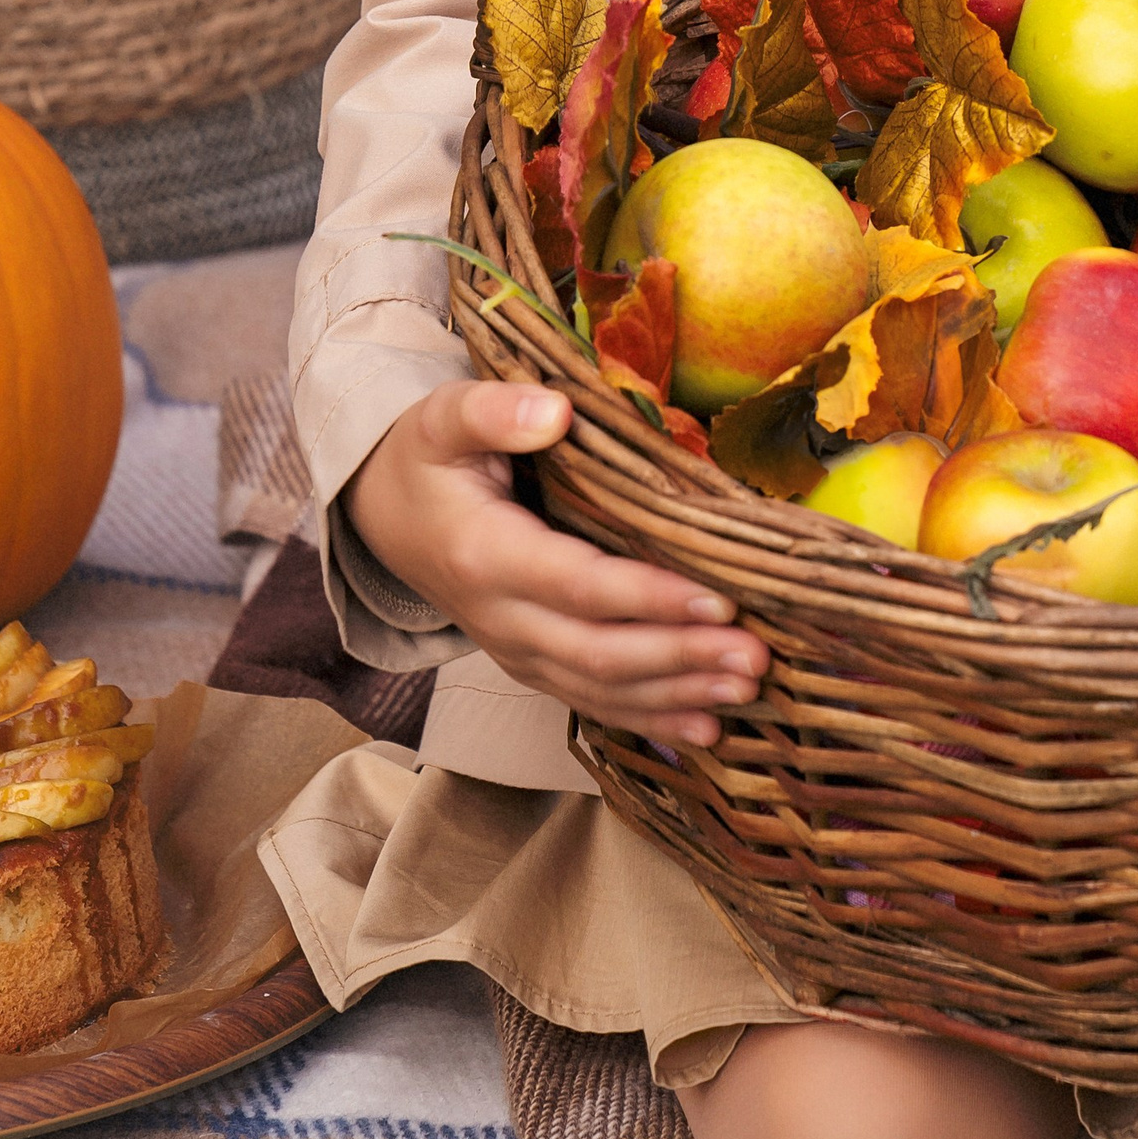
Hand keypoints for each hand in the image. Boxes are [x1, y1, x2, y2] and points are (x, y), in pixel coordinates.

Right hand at [346, 380, 766, 749]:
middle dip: (680, 657)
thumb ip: (492, 412)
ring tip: (746, 687)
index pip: (579, 585)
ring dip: (677, 694)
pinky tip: (707, 727)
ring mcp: (516, 649)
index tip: (719, 598)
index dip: (648, 597)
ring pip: (600, 688)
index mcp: (484, 556)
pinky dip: (651, 718)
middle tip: (754, 654)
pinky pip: (593, 701)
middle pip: (598, 651)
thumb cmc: (426, 459)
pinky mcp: (532, 663)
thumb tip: (554, 411)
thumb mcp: (442, 418)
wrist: (383, 516)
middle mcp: (500, 618)